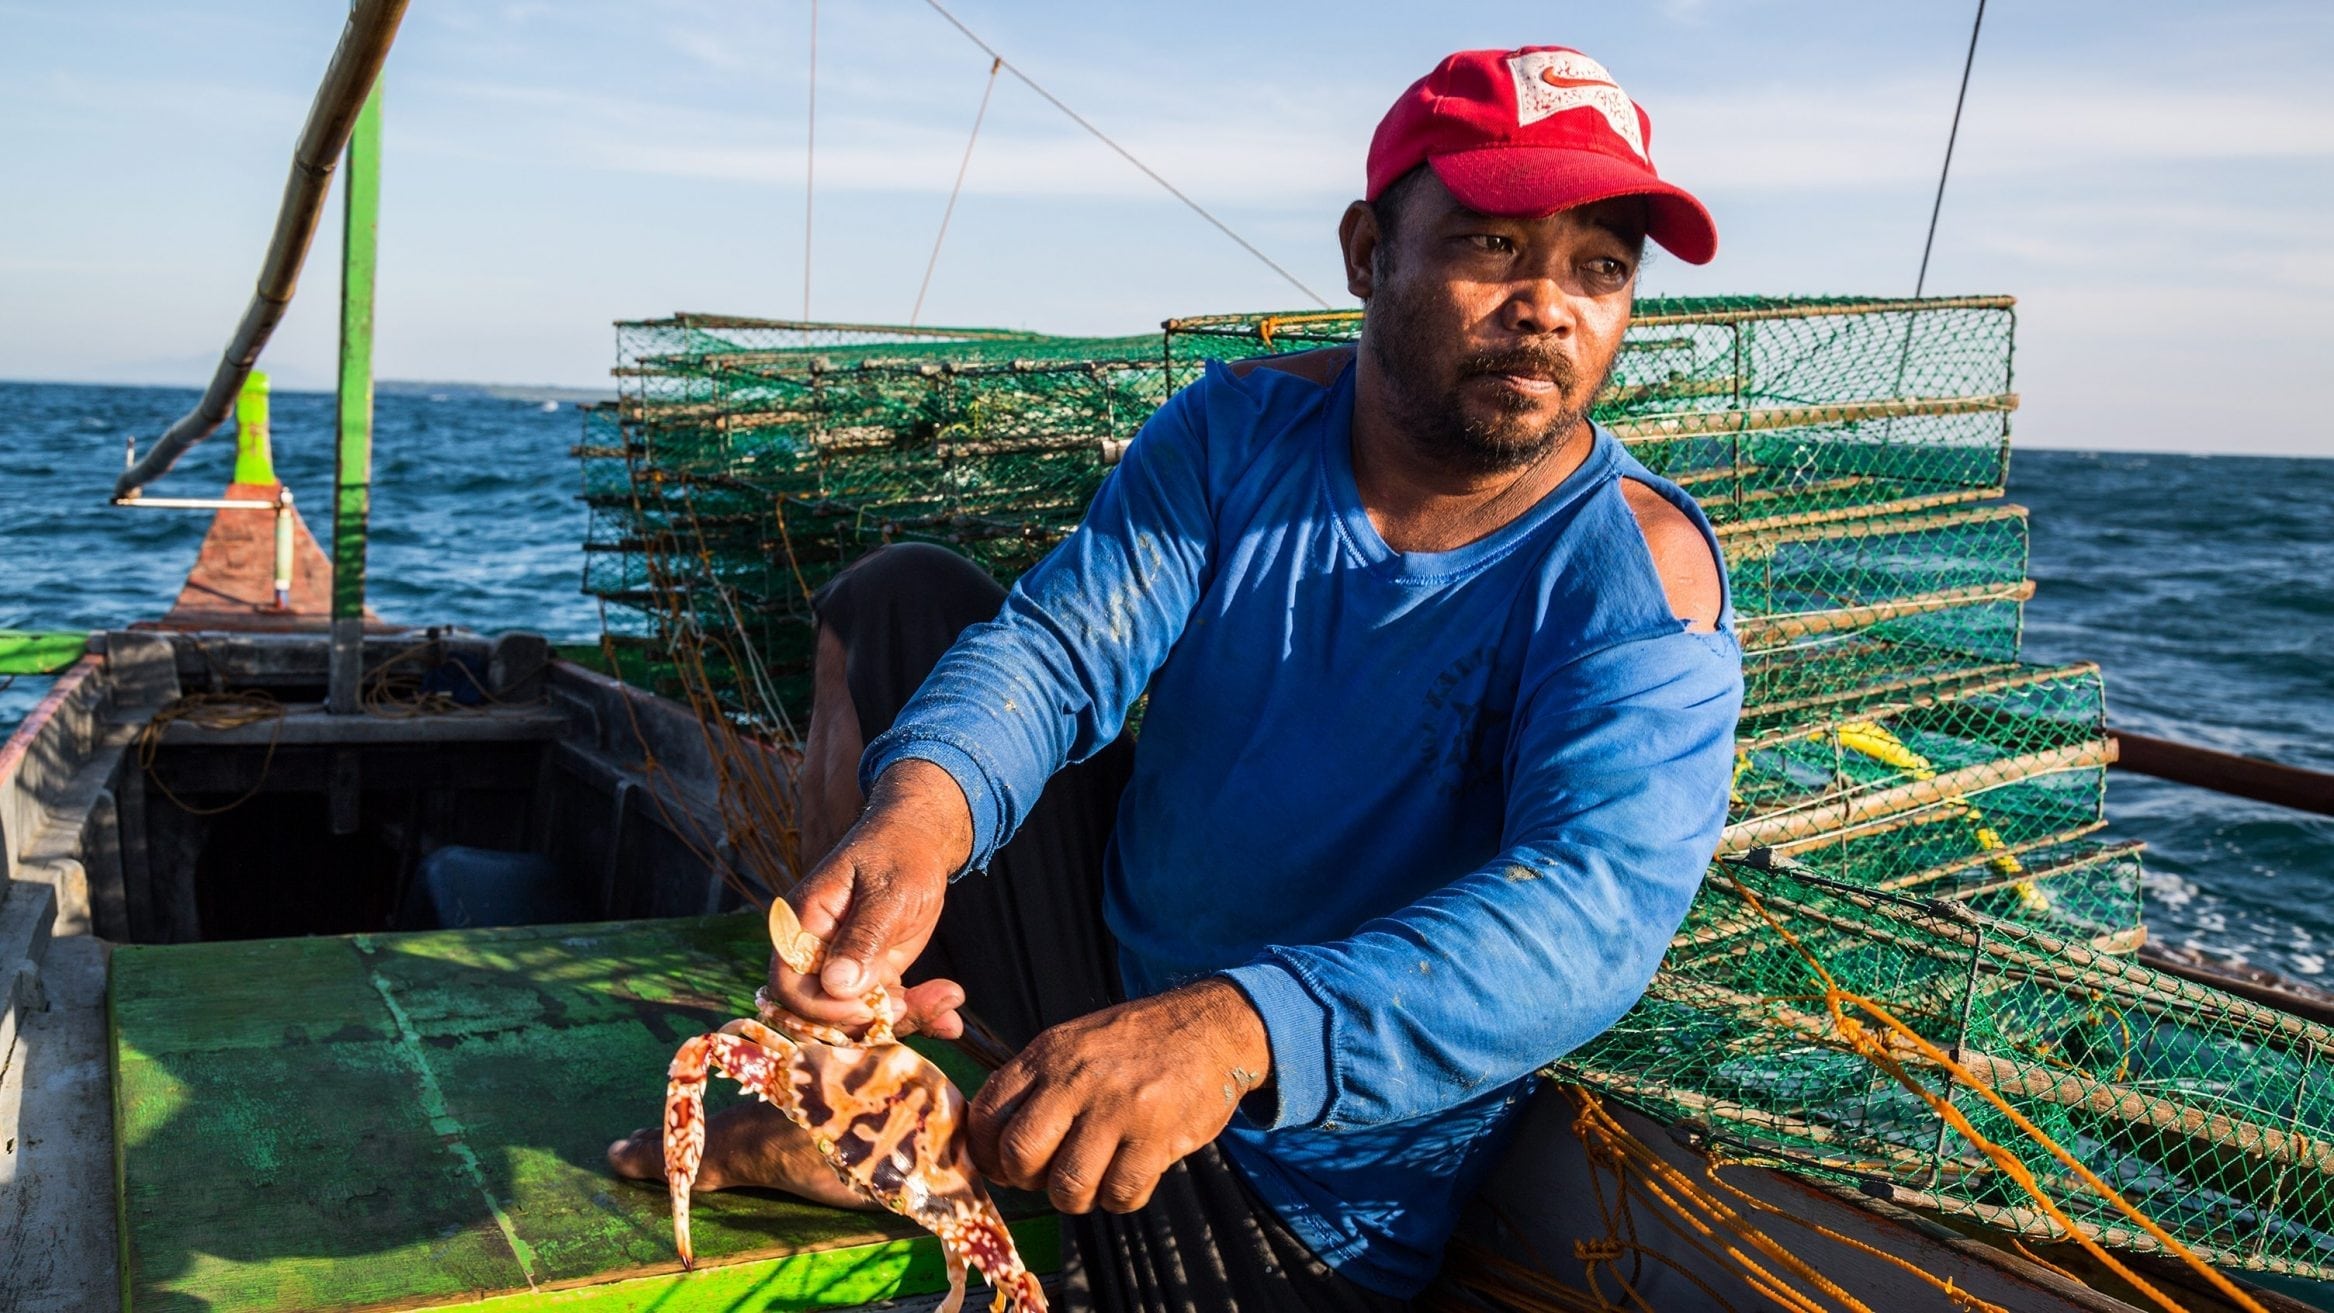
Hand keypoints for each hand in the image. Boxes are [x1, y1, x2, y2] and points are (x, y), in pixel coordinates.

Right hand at [771, 759, 973, 1037]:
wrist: (920, 843)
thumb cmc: (897, 854)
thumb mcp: (887, 892)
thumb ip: (863, 937)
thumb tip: (837, 986)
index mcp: (803, 925)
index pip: (790, 985)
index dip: (822, 1009)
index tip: (868, 1009)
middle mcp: (817, 952)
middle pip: (823, 1013)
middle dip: (870, 1022)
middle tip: (916, 1007)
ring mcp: (845, 967)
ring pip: (861, 1017)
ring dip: (905, 1019)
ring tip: (948, 1005)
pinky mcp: (873, 975)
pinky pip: (888, 1008)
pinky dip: (919, 1015)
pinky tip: (952, 1022)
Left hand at [967, 979, 1270, 1213]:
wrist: (1210, 1027)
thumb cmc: (1135, 1044)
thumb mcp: (1074, 1043)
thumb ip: (1034, 1085)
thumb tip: (995, 1148)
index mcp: (1048, 1054)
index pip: (987, 1115)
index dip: (987, 1154)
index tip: (1006, 1165)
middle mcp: (1077, 1078)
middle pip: (1020, 1155)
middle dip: (1028, 1181)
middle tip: (1050, 1176)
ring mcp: (1118, 1108)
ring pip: (1069, 1186)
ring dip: (1077, 1198)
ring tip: (1093, 1181)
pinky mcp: (1157, 1136)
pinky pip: (1120, 1194)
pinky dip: (1120, 1199)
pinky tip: (1129, 1177)